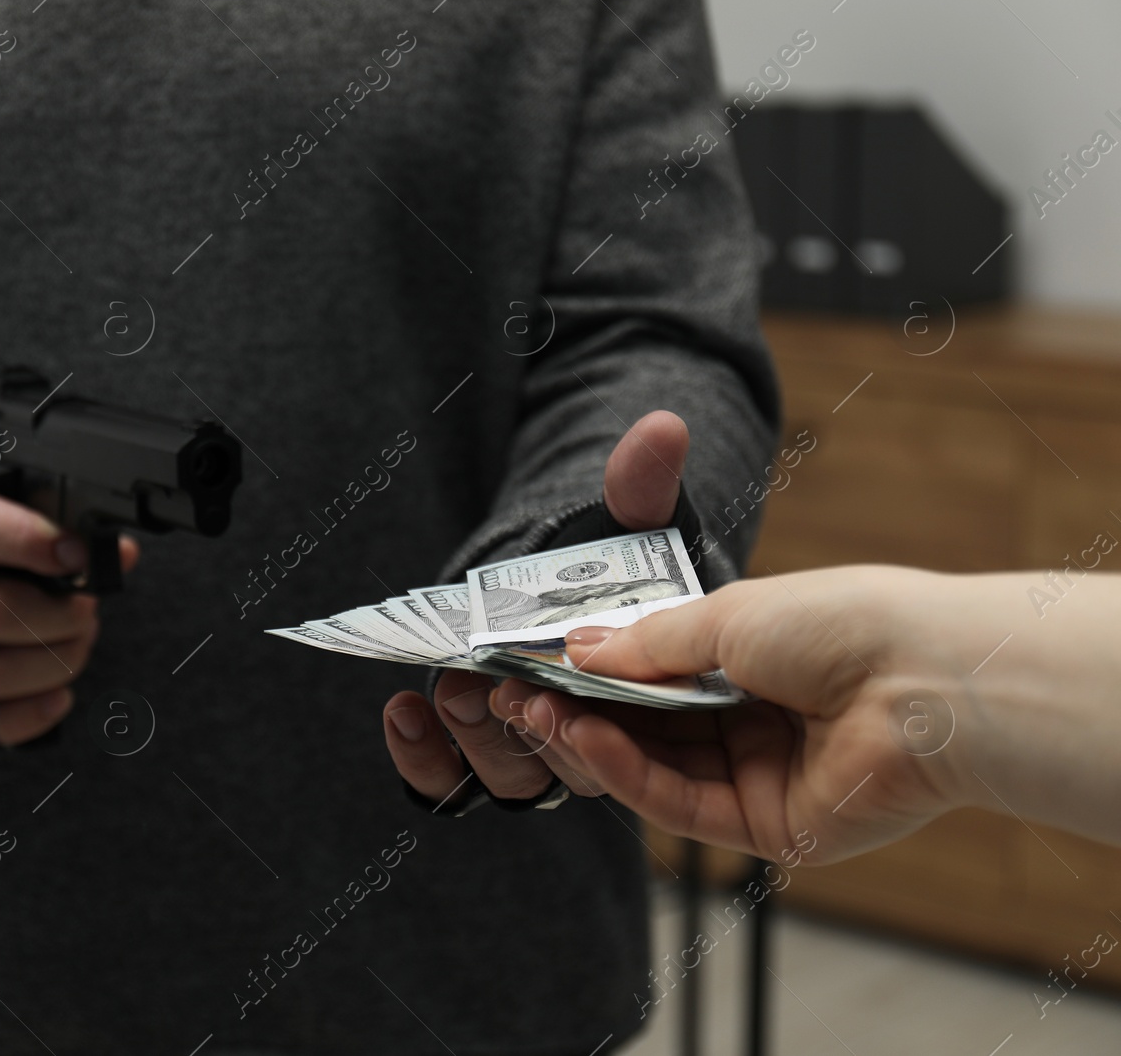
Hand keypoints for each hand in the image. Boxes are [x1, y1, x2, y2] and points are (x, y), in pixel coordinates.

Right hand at [0, 495, 138, 745]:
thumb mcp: (4, 503)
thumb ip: (56, 518)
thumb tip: (117, 554)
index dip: (32, 543)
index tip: (78, 555)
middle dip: (57, 615)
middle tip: (86, 608)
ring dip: (53, 663)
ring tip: (78, 642)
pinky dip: (30, 715)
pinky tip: (59, 694)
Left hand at [382, 410, 690, 808]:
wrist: (552, 574)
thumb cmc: (603, 557)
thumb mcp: (625, 520)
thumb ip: (641, 488)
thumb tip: (662, 427)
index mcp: (645, 700)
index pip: (629, 738)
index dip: (594, 725)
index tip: (554, 687)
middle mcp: (591, 736)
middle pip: (566, 767)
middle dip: (528, 732)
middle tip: (493, 692)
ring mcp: (528, 749)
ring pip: (508, 779)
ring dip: (471, 743)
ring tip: (444, 693)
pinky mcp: (470, 749)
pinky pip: (447, 779)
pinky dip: (422, 759)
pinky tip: (401, 712)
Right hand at [534, 566, 976, 863]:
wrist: (927, 679)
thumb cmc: (842, 623)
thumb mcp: (725, 616)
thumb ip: (646, 643)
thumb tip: (575, 649)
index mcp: (751, 662)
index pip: (654, 676)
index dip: (593, 672)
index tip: (534, 662)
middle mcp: (754, 721)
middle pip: (646, 728)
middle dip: (579, 710)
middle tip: (516, 694)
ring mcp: (760, 777)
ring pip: (655, 768)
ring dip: (590, 741)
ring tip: (537, 711)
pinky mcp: (768, 828)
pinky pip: (682, 804)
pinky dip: (627, 772)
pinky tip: (584, 736)